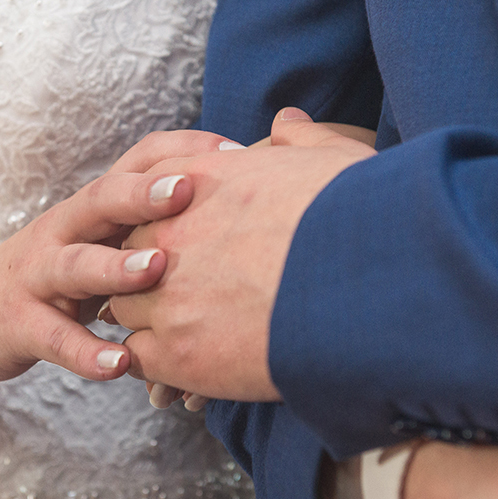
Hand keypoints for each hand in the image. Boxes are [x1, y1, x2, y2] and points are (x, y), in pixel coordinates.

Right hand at [0, 130, 240, 383]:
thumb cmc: (54, 275)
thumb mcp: (97, 239)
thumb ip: (148, 224)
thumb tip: (232, 203)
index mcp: (91, 208)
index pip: (134, 162)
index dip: (181, 151)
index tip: (234, 150)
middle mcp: (63, 231)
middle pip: (102, 200)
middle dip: (145, 193)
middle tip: (190, 188)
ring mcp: (37, 277)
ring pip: (75, 265)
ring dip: (116, 267)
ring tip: (156, 270)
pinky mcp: (19, 324)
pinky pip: (55, 340)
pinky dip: (86, 353)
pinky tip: (119, 365)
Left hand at [108, 109, 375, 399]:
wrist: (370, 291)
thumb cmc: (363, 221)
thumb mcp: (334, 160)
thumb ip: (300, 141)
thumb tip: (287, 122)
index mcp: (203, 180)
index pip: (153, 193)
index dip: (169, 221)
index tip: (189, 241)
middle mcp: (172, 232)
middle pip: (133, 250)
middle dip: (152, 270)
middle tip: (184, 294)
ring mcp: (167, 294)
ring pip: (127, 307)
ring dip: (151, 321)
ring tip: (184, 339)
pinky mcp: (176, 354)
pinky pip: (139, 359)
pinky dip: (156, 368)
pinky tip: (182, 375)